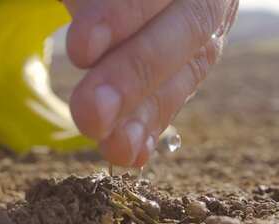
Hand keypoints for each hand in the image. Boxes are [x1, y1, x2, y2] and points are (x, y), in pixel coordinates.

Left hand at [63, 0, 238, 166]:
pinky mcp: (191, 60)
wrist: (135, 1)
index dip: (121, 14)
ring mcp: (203, 25)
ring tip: (115, 148)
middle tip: (91, 113)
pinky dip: (152, 124)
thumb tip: (75, 31)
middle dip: (134, 73)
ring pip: (186, 69)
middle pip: (182, 28)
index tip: (81, 49)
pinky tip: (129, 153)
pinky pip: (178, 92)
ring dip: (147, 113)